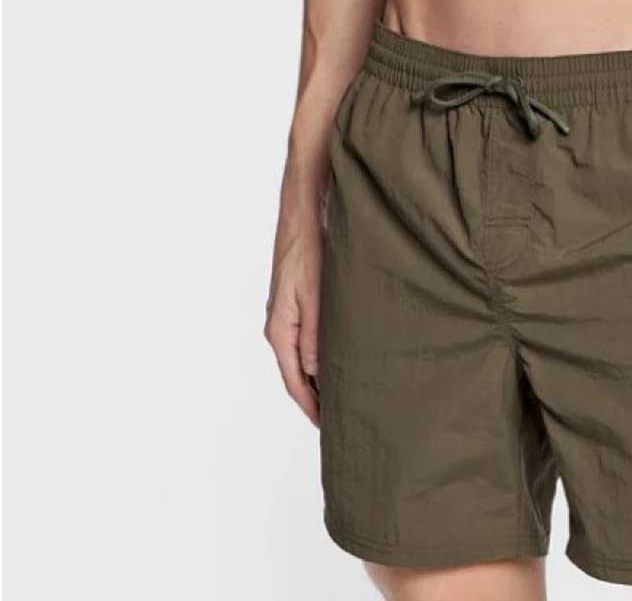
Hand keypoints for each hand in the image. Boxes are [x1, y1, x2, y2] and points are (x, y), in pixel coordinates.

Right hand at [264, 222, 322, 426]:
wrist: (302, 218)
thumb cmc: (308, 252)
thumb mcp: (316, 296)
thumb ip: (316, 336)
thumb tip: (318, 373)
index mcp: (279, 331)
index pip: (294, 381)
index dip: (311, 406)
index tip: (327, 426)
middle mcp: (278, 328)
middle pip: (297, 374)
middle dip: (315, 397)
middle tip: (339, 417)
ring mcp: (285, 316)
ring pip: (302, 357)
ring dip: (318, 377)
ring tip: (341, 394)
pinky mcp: (295, 305)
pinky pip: (305, 340)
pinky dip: (319, 355)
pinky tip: (336, 358)